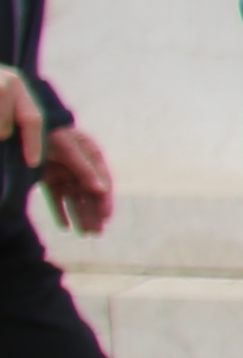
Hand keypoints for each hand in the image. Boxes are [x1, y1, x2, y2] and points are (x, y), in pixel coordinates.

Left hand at [0, 78, 100, 237]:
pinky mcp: (49, 177)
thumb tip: (102, 190)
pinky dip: (61, 211)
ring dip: (80, 214)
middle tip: (97, 233)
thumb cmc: (48, 132)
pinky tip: (65, 226)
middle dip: (93, 212)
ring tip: (85, 233)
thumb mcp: (68, 148)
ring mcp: (64, 170)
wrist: (22, 123)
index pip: (102, 179)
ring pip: (75, 197)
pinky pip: (58, 197)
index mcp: (90, 153)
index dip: (105, 199)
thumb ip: (84, 168)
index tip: (106, 217)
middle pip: (89, 191)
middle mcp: (79, 164)